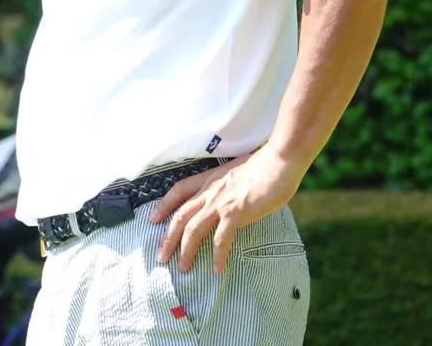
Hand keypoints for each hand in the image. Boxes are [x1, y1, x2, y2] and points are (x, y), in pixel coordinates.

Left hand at [149, 150, 302, 273]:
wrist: (278, 162)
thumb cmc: (263, 167)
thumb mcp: (235, 173)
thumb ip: (226, 186)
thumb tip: (227, 198)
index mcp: (208, 180)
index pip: (178, 190)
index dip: (164, 205)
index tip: (153, 219)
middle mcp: (209, 191)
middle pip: (180, 216)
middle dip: (167, 238)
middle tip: (161, 256)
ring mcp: (220, 202)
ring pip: (192, 229)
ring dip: (185, 251)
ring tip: (183, 267)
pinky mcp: (235, 213)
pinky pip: (220, 239)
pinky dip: (217, 255)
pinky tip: (217, 268)